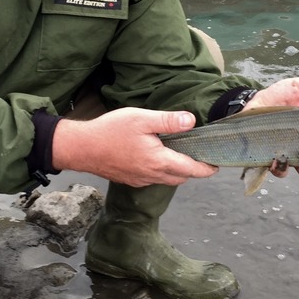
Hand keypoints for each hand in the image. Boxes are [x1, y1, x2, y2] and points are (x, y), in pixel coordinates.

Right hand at [52, 107, 218, 187]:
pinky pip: (153, 179)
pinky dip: (161, 171)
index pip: (191, 170)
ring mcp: (140, 180)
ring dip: (177, 171)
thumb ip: (168, 121)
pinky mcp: (130, 179)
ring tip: (181, 154)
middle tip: (201, 156)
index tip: (217, 164)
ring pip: (166, 179)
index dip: (206, 168)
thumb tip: (192, 121)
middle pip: (181, 178)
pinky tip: (156, 156)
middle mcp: (152, 175)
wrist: (81, 148)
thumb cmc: (110, 131)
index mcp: (159, 161)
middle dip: (193, 170)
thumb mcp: (141, 118)